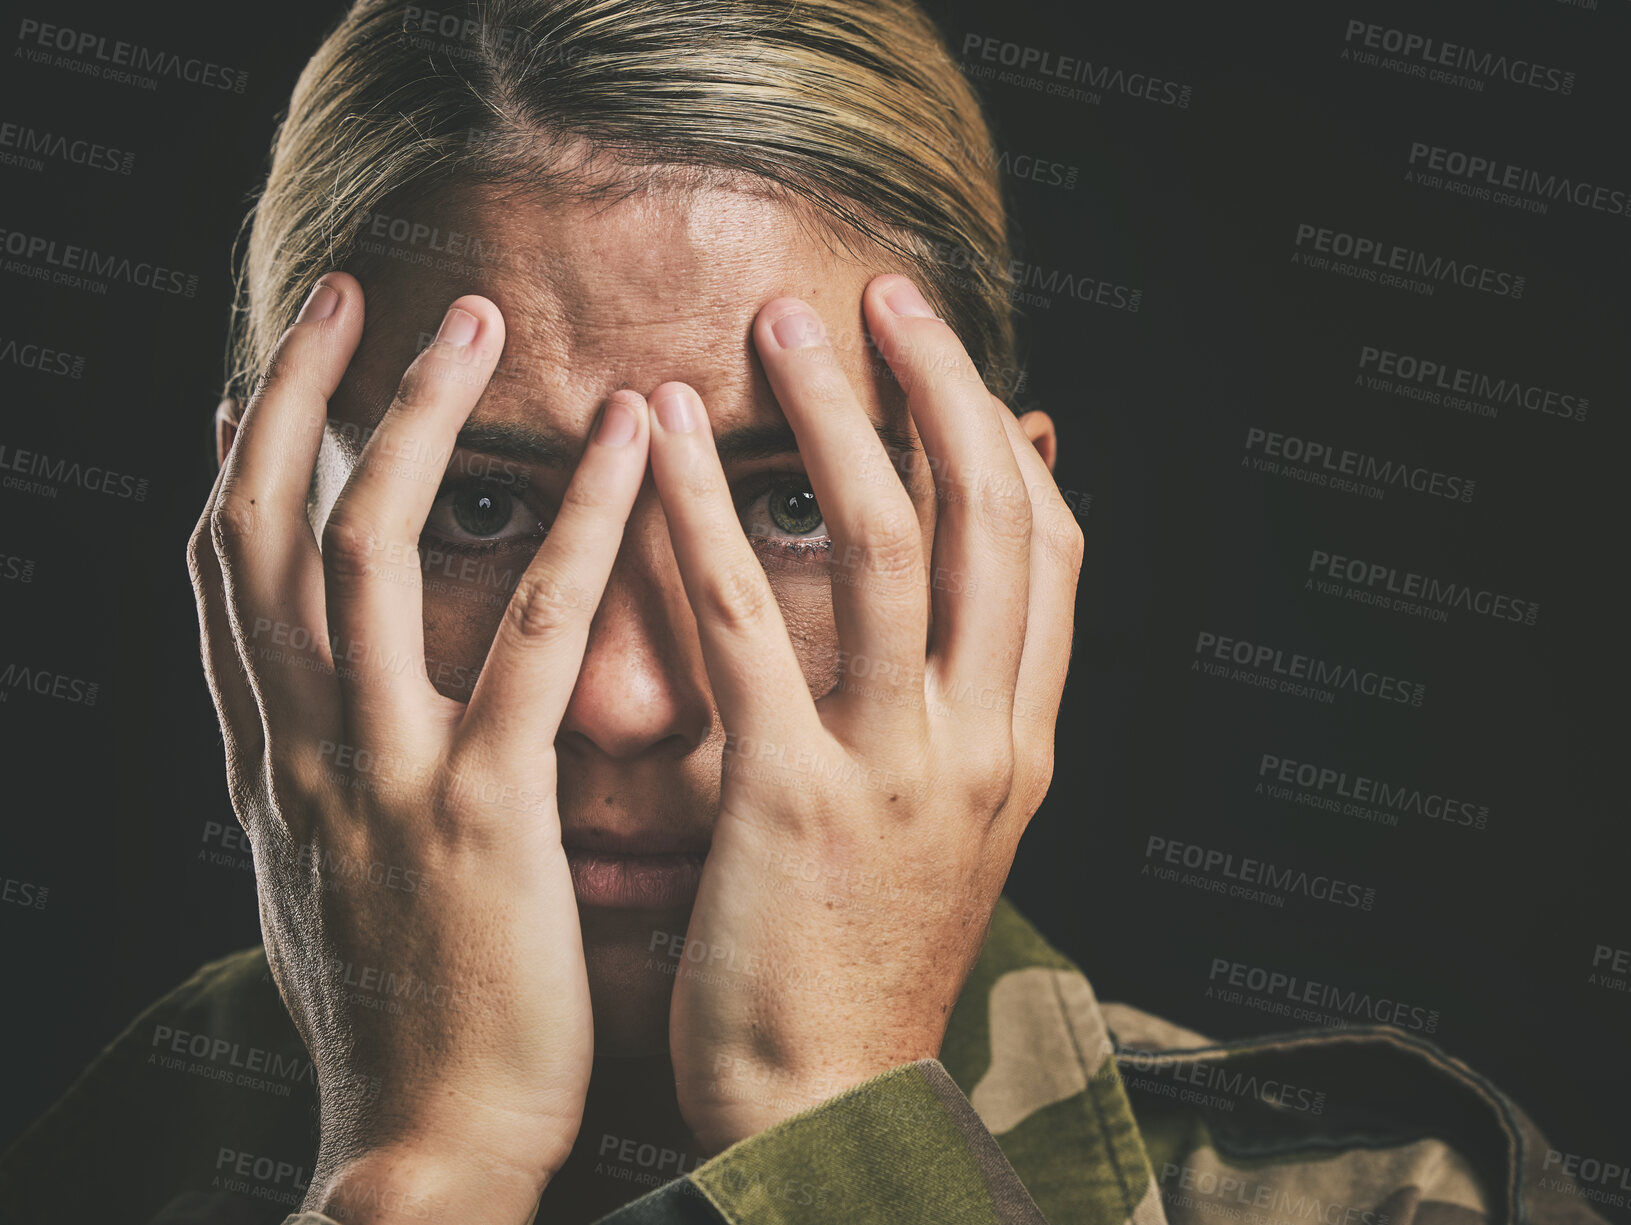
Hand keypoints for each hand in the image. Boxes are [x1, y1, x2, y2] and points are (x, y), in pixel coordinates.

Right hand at [187, 273, 651, 1222]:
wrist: (423, 1150)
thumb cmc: (395, 1019)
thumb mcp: (322, 887)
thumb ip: (318, 786)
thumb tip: (316, 717)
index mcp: (269, 767)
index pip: (223, 583)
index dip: (233, 468)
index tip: (261, 382)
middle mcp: (304, 750)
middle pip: (267, 531)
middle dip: (303, 402)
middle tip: (352, 297)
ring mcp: (383, 775)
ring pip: (369, 555)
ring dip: (413, 422)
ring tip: (471, 324)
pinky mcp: (484, 815)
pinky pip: (533, 642)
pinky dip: (580, 530)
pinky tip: (630, 445)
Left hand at [649, 273, 1083, 1151]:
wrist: (828, 1111)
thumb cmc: (868, 964)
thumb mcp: (952, 833)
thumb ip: (959, 712)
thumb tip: (953, 609)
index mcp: (1023, 744)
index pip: (1051, 553)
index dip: (1008, 441)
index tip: (955, 364)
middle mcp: (984, 741)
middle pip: (990, 517)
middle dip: (941, 389)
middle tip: (883, 293)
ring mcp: (900, 769)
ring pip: (893, 546)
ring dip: (836, 418)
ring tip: (781, 327)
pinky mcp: (795, 800)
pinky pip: (749, 624)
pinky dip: (704, 513)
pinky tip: (656, 438)